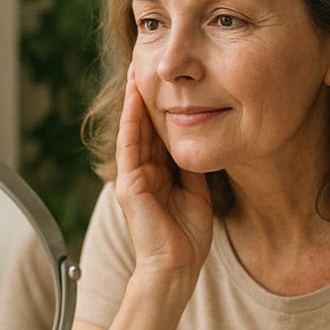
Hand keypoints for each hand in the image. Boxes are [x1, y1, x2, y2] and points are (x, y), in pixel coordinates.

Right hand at [115, 64, 212, 279]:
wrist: (177, 266)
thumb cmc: (187, 238)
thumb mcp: (197, 191)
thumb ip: (192, 167)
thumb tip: (200, 139)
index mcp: (156, 175)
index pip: (157, 133)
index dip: (160, 106)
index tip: (167, 80)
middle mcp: (141, 173)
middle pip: (143, 126)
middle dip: (144, 95)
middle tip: (147, 63)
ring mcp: (132, 177)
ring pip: (133, 130)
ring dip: (135, 100)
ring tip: (138, 71)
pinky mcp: (129, 184)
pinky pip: (130, 145)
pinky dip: (133, 120)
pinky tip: (136, 98)